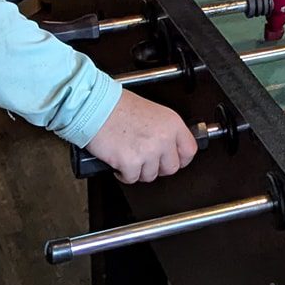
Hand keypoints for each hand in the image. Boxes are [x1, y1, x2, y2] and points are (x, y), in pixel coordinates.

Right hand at [84, 94, 199, 181]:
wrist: (95, 107)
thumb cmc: (118, 106)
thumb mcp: (153, 112)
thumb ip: (164, 131)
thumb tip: (169, 148)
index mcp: (172, 123)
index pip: (189, 150)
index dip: (180, 159)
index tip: (172, 160)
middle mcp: (163, 138)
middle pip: (171, 168)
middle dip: (157, 167)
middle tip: (145, 159)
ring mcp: (148, 151)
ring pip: (151, 175)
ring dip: (139, 170)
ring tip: (129, 155)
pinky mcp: (130, 162)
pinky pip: (132, 178)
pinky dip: (123, 173)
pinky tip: (119, 161)